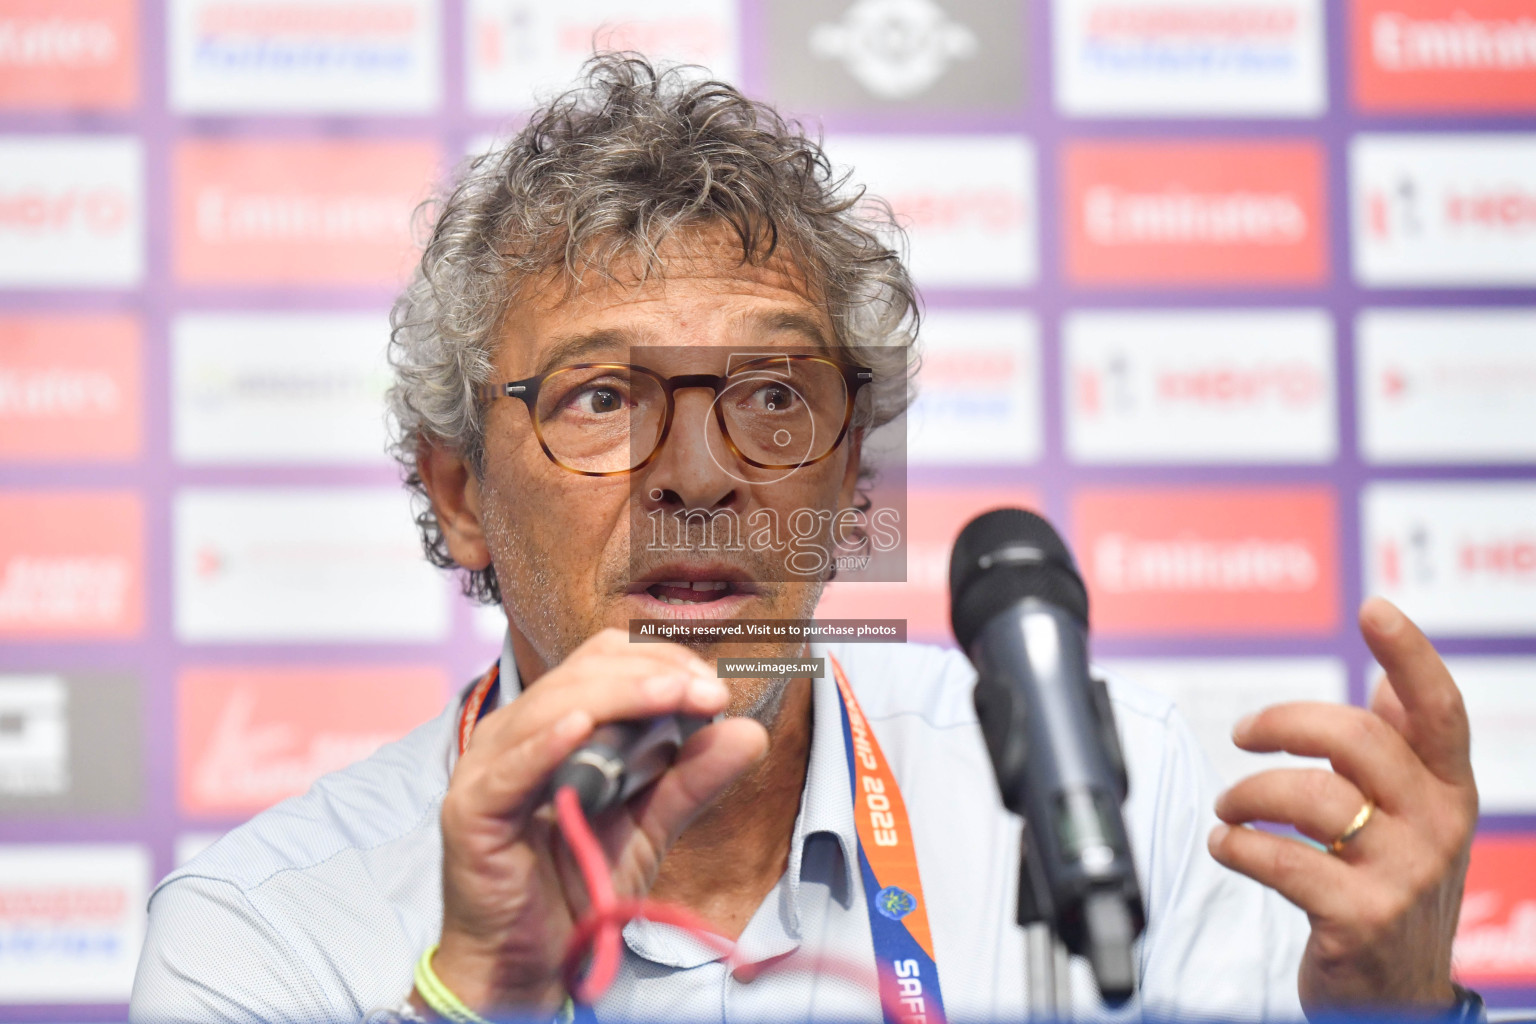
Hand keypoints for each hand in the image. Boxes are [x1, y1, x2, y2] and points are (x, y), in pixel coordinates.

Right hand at [431, 628, 768, 1013]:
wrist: (526, 960)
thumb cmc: (576, 881)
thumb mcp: (650, 824)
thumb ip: (692, 778)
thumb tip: (749, 732)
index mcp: (552, 721)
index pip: (603, 661)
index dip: (661, 661)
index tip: (715, 688)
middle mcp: (516, 732)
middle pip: (581, 674)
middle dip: (651, 676)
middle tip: (708, 692)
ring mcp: (488, 767)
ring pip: (552, 706)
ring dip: (618, 697)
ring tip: (671, 696)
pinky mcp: (472, 810)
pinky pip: (510, 768)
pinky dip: (546, 744)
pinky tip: (582, 727)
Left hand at [1207, 597, 1478, 1015]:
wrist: (1400, 1002)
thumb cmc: (1394, 890)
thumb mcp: (1416, 819)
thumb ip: (1401, 751)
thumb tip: (1387, 679)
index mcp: (1450, 791)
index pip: (1438, 710)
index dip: (1409, 655)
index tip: (1374, 608)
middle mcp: (1438, 827)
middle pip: (1355, 739)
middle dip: (1283, 721)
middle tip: (1243, 731)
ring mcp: (1404, 875)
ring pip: (1311, 796)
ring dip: (1247, 793)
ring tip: (1229, 809)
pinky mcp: (1362, 918)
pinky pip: (1282, 859)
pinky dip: (1238, 846)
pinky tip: (1227, 845)